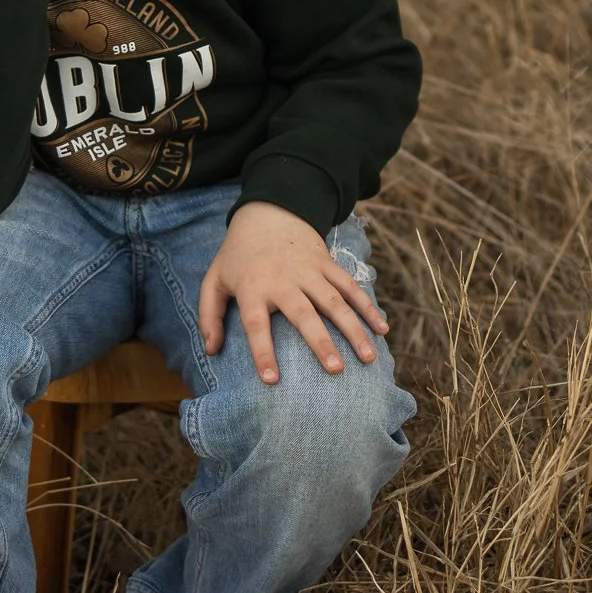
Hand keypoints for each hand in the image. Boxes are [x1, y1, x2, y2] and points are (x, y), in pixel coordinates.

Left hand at [198, 200, 390, 384]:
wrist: (267, 213)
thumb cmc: (238, 256)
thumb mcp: (214, 280)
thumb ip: (209, 315)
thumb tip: (211, 350)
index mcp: (252, 287)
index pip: (255, 324)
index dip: (263, 352)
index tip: (272, 380)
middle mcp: (283, 280)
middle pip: (303, 314)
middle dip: (320, 342)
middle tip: (336, 370)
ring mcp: (309, 271)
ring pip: (334, 301)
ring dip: (353, 328)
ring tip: (368, 358)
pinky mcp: (327, 264)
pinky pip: (351, 286)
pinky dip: (368, 306)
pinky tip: (382, 329)